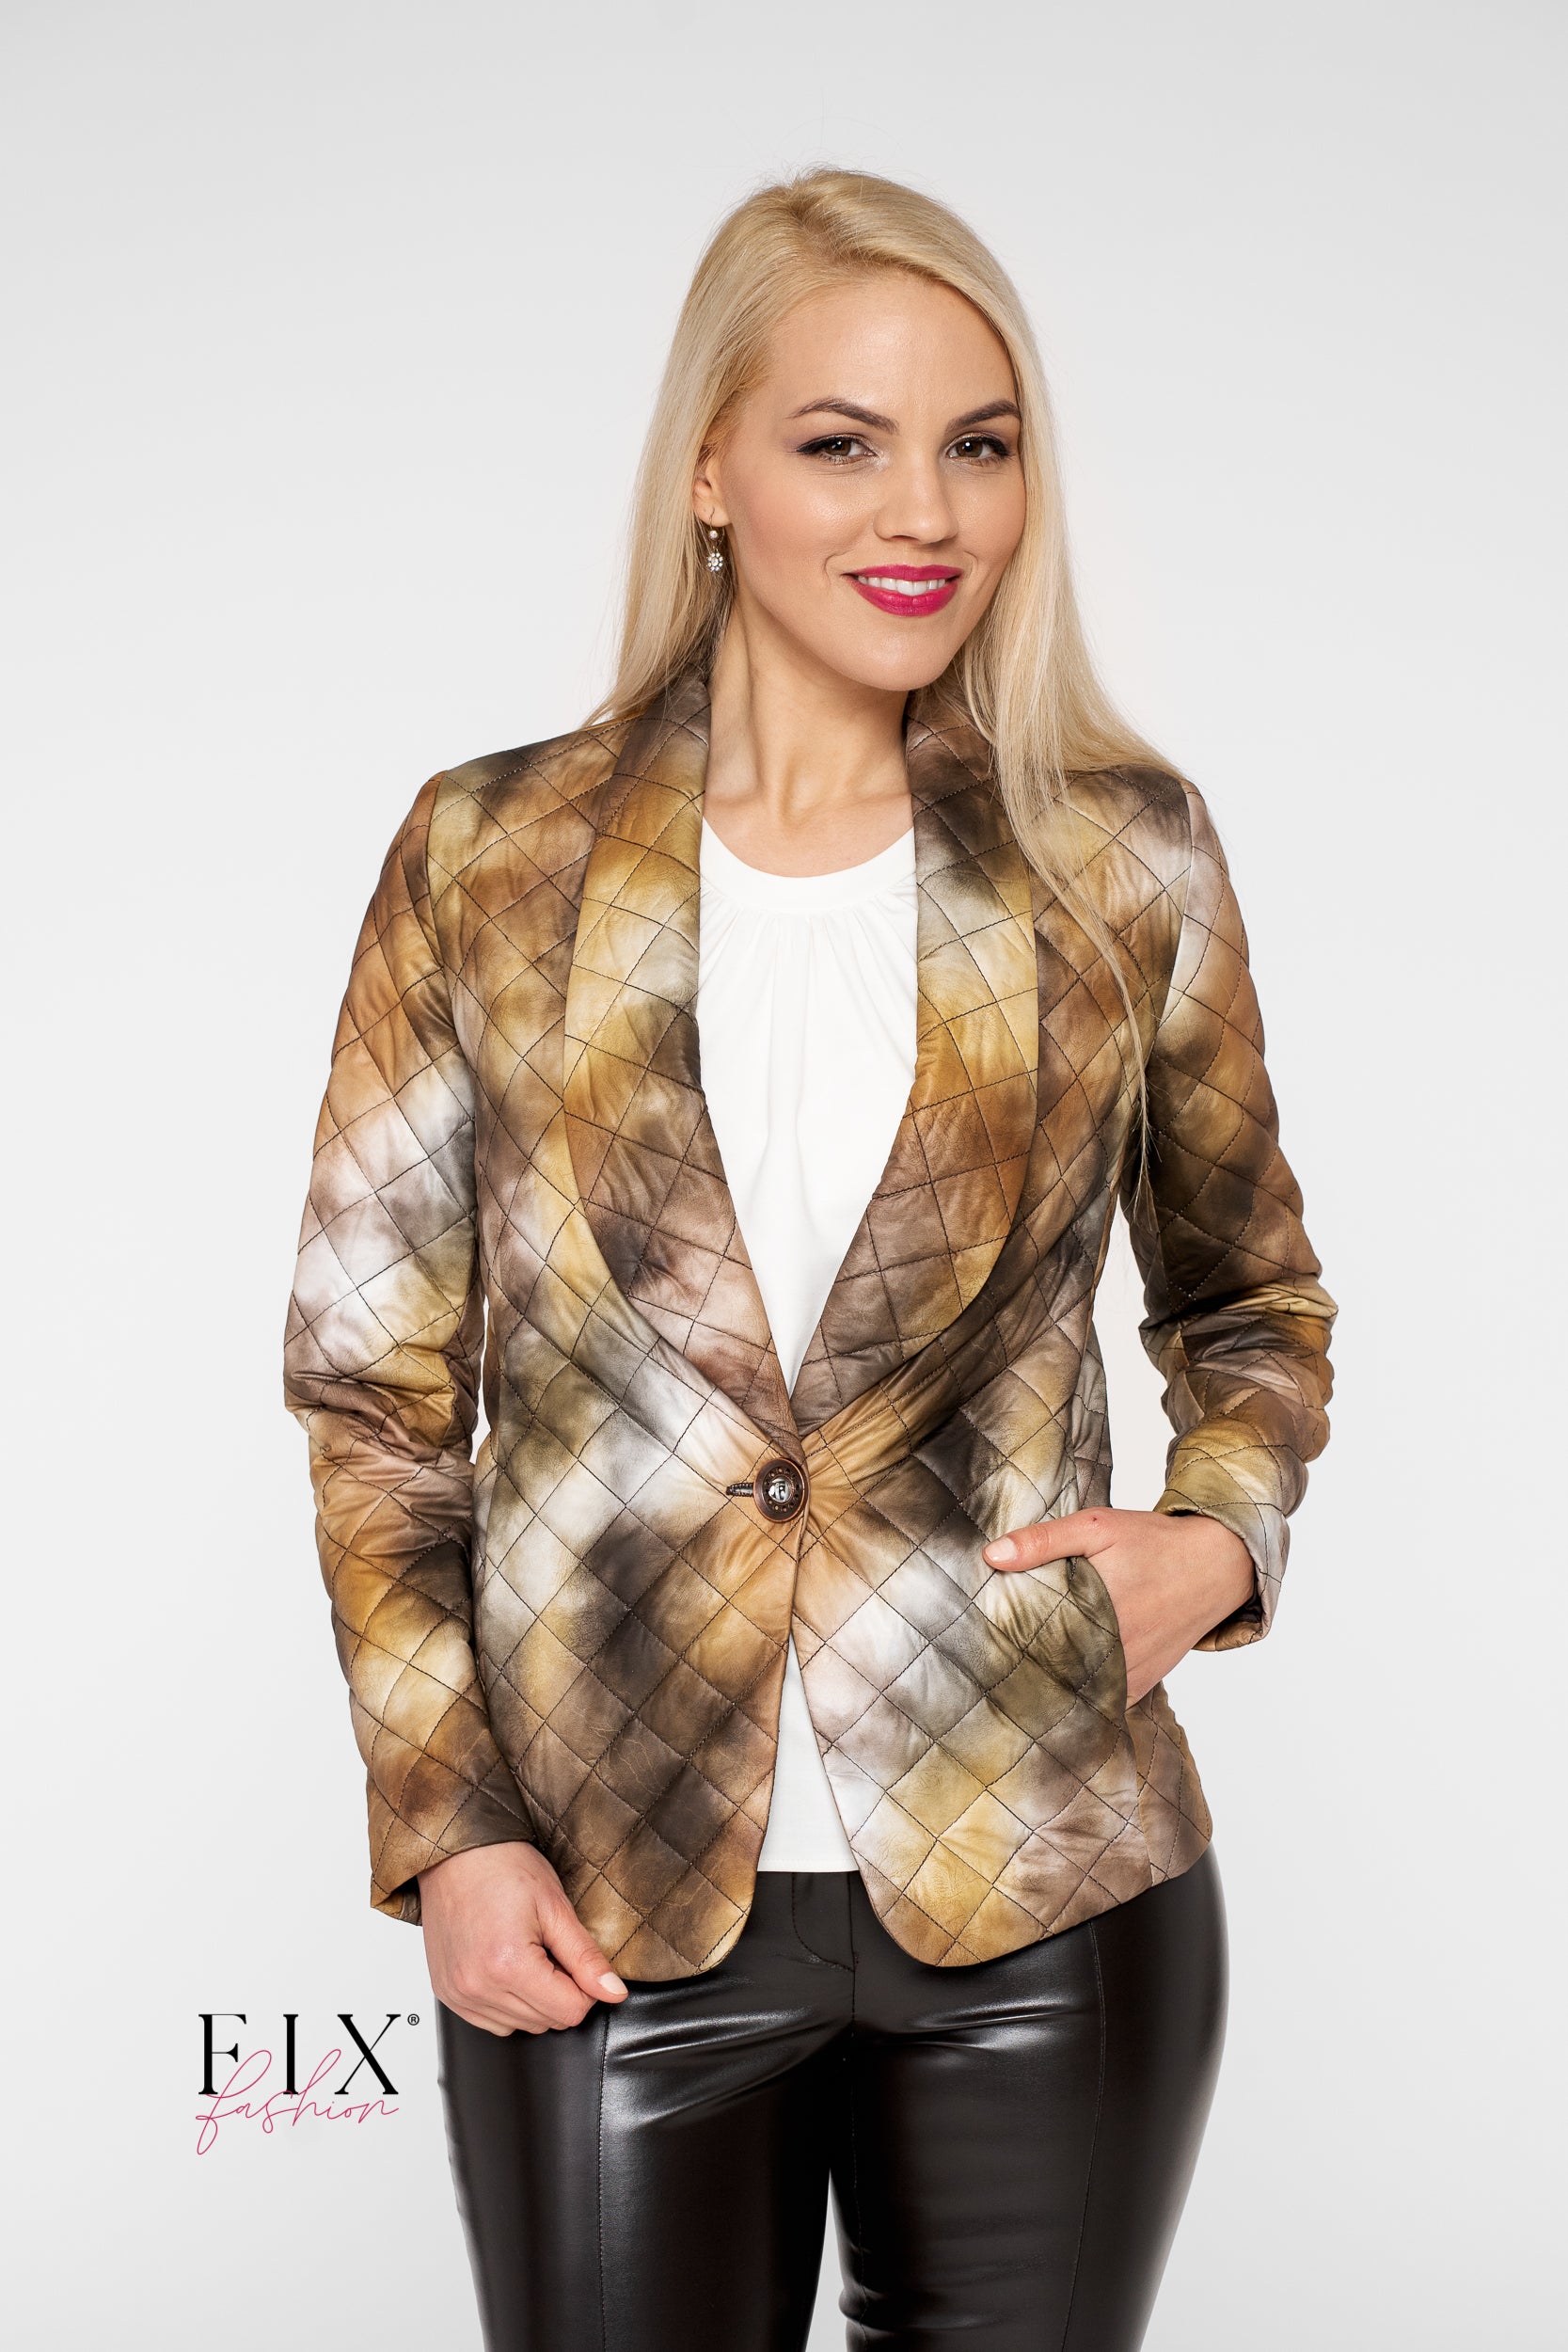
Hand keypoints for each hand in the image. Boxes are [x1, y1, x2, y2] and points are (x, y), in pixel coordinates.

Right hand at [418, 1840, 629, 2036]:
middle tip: (550, 1948)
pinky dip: (507, 2003)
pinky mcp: (447, 1994)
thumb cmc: (503, 1867)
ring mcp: (458, 1994)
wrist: (456, 1851)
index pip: (570, 2012)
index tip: (576, 1959)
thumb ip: (586, 1957)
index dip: (585, 1988)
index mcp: (508, 1965)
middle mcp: (477, 1987)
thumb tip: (614, 1993)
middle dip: (560, 1991)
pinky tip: (505, 1967)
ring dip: (534, 2000)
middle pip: (546, 2022)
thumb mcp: (555, 1906)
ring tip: (525, 1953)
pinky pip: (491, 2022)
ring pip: (520, 2026)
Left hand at [982, 1507, 1255, 1706]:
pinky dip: (1079, 1696)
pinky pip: (1101, 1702)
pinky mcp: (1141, 1684)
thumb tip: (992, 1556)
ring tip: (1011, 1677)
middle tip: (986, 1661)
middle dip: (1019, 1666)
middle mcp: (1115, 1649)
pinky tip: (1053, 1686)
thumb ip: (1044, 1540)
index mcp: (1098, 1609)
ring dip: (1048, 1685)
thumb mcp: (1097, 1526)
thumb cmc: (1153, 1543)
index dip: (1004, 1642)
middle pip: (1050, 1670)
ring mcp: (1129, 1672)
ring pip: (1074, 1692)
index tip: (979, 1642)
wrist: (1214, 1566)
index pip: (1034, 1639)